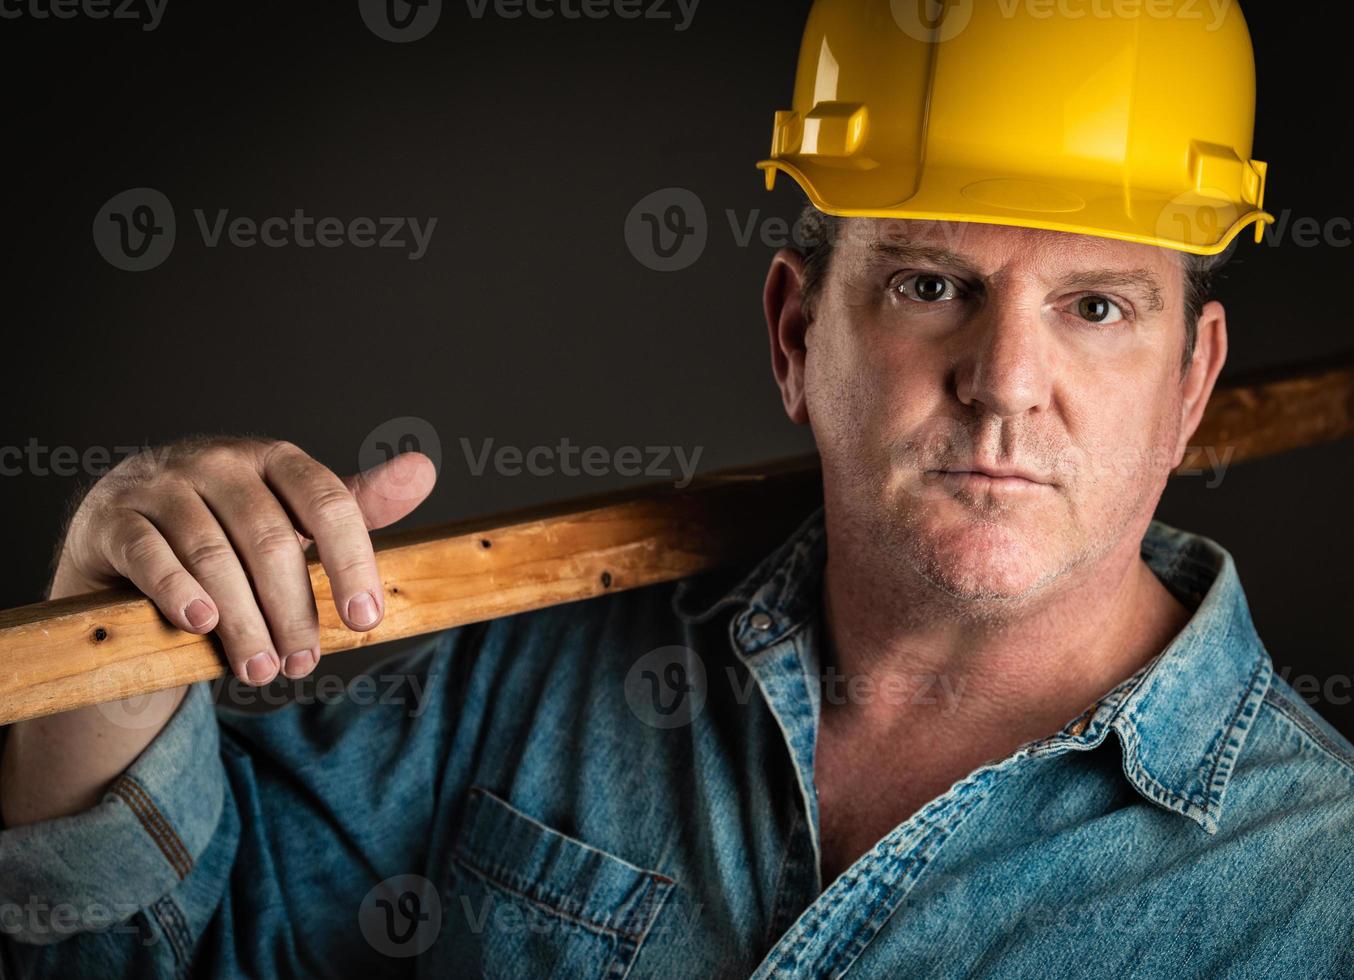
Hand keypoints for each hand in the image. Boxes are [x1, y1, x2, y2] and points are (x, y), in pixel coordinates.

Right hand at [49, 436, 436, 684]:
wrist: (121, 543)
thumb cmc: (225, 533)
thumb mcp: (292, 518)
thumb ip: (355, 506)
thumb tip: (424, 470)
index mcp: (273, 458)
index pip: (326, 501)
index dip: (352, 561)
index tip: (366, 620)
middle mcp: (217, 460)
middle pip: (270, 538)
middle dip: (293, 610)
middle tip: (304, 663)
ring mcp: (160, 484)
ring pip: (213, 556)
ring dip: (243, 621)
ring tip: (262, 670)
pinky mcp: (113, 518)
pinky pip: (151, 556)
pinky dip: (179, 592)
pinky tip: (202, 626)